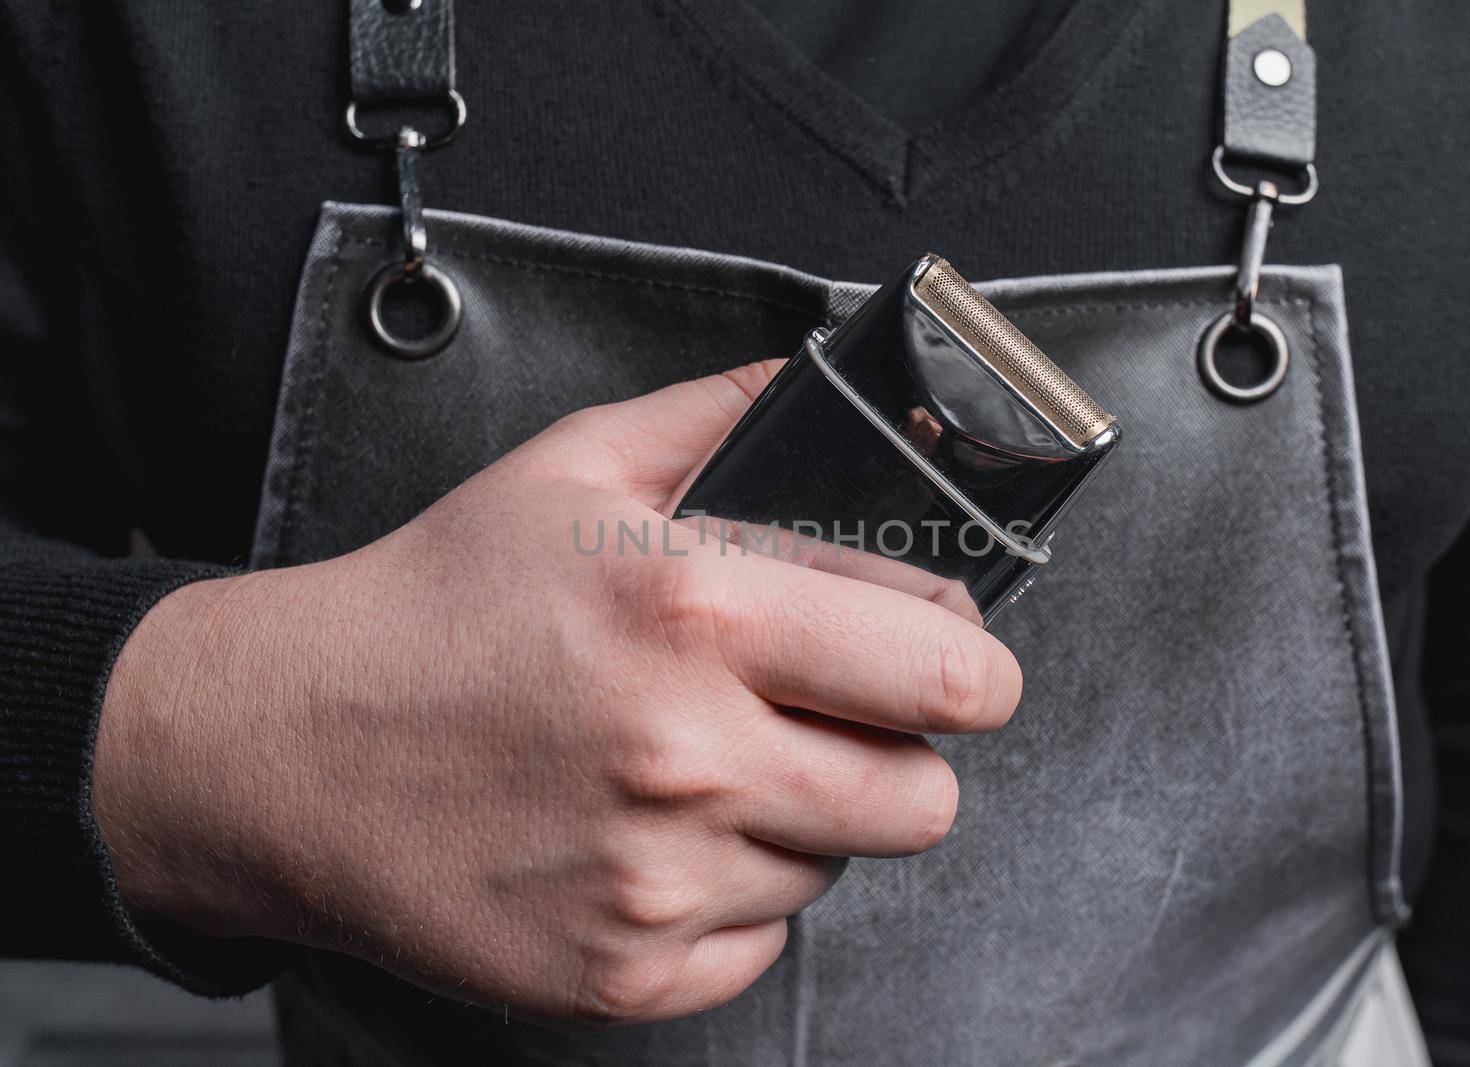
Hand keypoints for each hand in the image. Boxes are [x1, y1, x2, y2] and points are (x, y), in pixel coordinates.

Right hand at [93, 361, 1022, 1026]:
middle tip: (835, 723)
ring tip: (702, 768)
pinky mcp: (622, 971)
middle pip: (924, 798)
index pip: (947, 669)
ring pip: (833, 867)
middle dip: (901, 754)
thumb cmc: (435, 608)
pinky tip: (654, 839)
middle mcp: (691, 753)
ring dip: (797, 819)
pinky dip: (729, 899)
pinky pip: (757, 945)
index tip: (954, 664)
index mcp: (700, 613)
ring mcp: (658, 878)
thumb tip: (818, 383)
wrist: (293, 748)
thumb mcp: (573, 467)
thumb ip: (720, 417)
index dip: (969, 666)